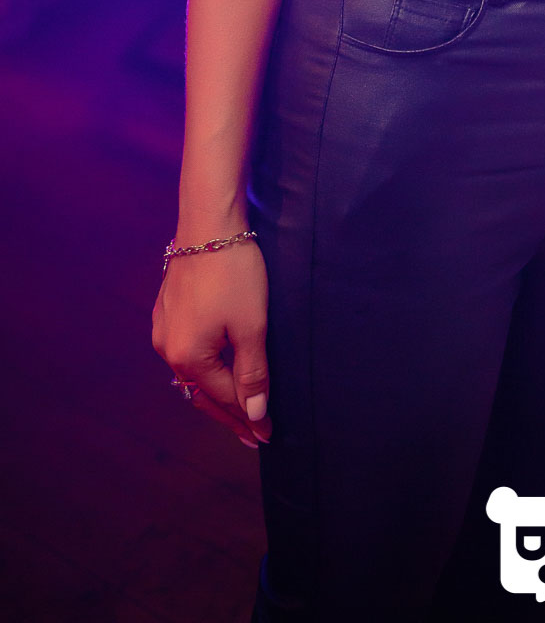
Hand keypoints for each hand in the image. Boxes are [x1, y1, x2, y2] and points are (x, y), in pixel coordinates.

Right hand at [152, 240, 271, 449]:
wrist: (208, 223)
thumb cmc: (234, 274)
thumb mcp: (251, 326)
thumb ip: (252, 373)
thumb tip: (253, 414)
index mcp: (188, 358)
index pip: (224, 398)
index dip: (249, 417)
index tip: (268, 434)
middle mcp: (167, 349)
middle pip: (202, 392)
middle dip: (230, 413)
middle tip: (253, 434)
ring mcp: (163, 328)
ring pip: (192, 372)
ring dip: (216, 391)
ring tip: (237, 409)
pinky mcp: (167, 310)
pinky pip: (187, 351)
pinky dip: (205, 367)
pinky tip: (215, 370)